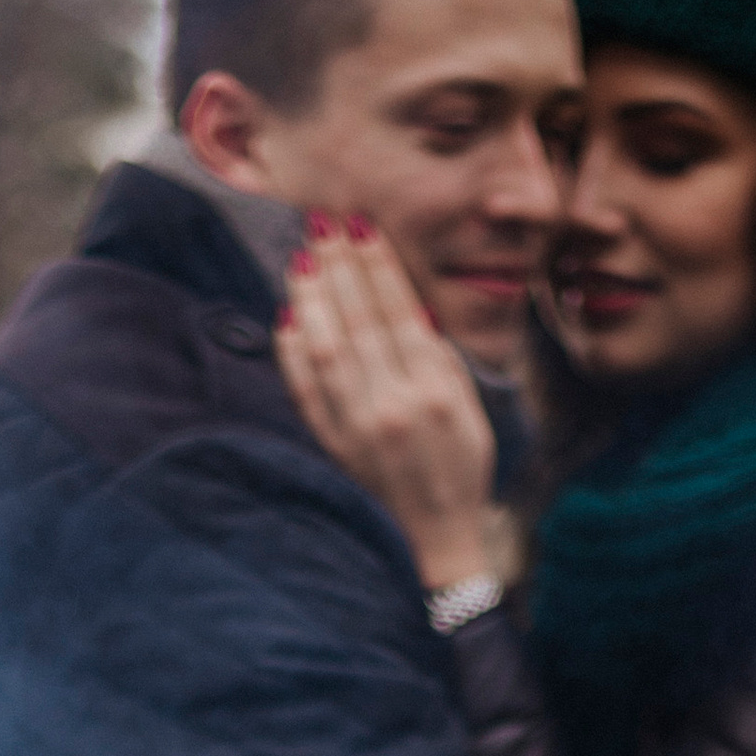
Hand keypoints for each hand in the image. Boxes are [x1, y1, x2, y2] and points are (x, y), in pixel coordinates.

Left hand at [277, 218, 500, 595]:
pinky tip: (287, 318)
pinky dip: (293, 355)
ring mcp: (359, 429)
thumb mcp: (468, 406)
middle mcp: (393, 406)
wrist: (441, 531)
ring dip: (310, 300)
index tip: (359, 226)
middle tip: (322, 224)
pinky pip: (306, 394)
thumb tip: (406, 304)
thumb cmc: (463, 461)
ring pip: (325, 350)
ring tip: (300, 260)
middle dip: (338, 267)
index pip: (397, 312)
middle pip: (358, 322)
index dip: (375, 265)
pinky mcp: (336, 447)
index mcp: (433, 391)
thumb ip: (439, 356)